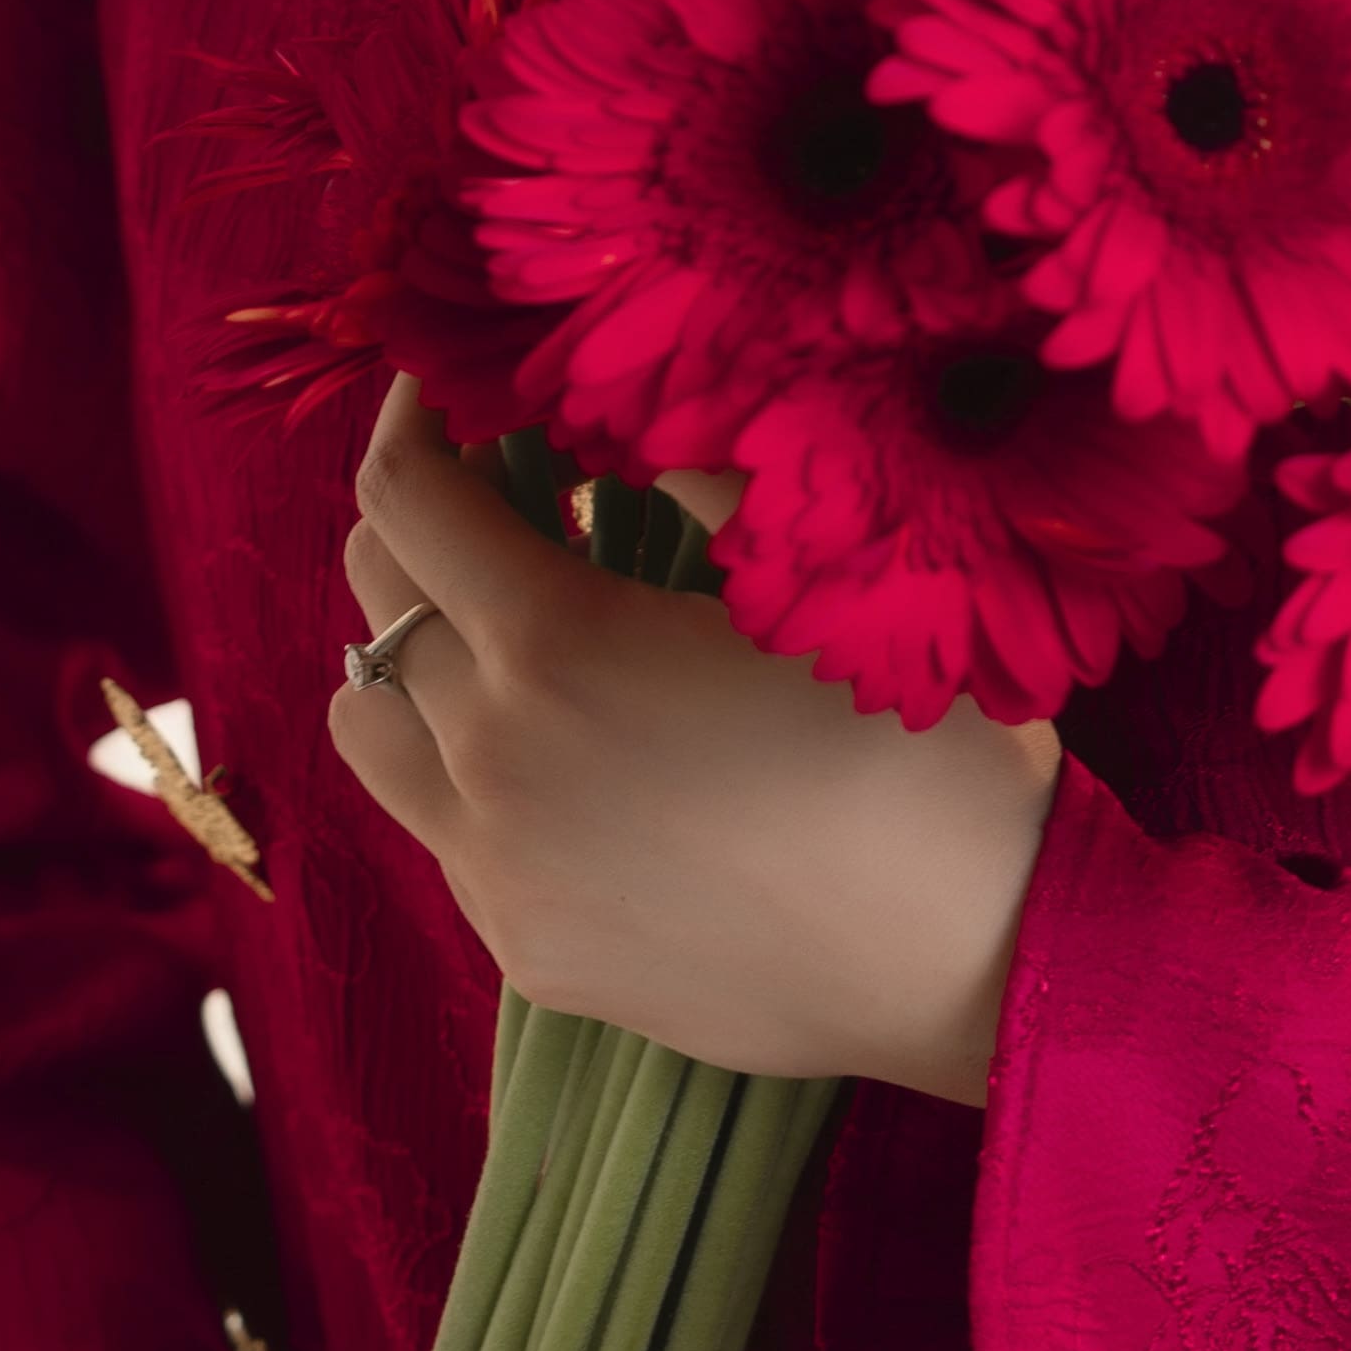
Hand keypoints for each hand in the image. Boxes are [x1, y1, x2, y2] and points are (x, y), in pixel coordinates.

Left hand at [328, 385, 1056, 1107]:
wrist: (983, 966)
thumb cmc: (929, 755)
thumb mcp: (831, 575)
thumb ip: (707, 471)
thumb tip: (630, 412)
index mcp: (557, 647)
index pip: (408, 497)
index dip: (416, 416)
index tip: (455, 384)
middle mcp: (493, 761)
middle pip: (374, 597)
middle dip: (425, 521)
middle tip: (514, 489)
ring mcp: (498, 871)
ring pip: (367, 725)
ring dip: (413, 656)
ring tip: (513, 632)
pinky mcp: (527, 951)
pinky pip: (440, 830)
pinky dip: (467, 767)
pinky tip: (576, 755)